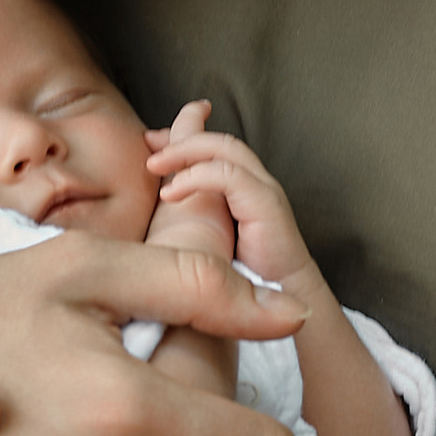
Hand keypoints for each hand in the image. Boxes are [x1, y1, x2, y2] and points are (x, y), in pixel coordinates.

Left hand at [147, 106, 315, 295]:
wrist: (287, 299)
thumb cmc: (247, 276)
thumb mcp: (210, 239)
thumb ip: (189, 220)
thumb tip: (153, 215)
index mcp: (242, 187)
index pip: (213, 146)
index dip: (181, 136)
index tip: (149, 142)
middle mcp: (255, 181)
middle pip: (217, 140)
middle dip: (180, 136)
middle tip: (148, 144)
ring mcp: (263, 189)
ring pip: (224, 149)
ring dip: (184, 151)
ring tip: (154, 165)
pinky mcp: (266, 204)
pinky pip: (229, 175)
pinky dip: (196, 178)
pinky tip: (171, 193)